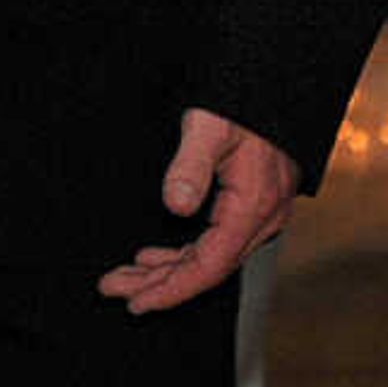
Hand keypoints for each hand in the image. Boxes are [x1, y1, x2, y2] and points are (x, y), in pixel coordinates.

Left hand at [95, 108, 296, 313]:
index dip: (173, 288)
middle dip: (158, 284)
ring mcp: (258, 216)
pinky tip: (154, 259)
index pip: (209, 266)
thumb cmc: (241, 102)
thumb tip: (175, 205)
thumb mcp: (210, 126)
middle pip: (206, 269)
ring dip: (166, 271)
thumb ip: (191, 165)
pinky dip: (183, 255)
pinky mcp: (250, 207)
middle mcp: (261, 220)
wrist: (275, 84)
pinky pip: (214, 243)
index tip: (138, 302)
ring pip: (208, 258)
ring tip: (125, 278)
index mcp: (252, 208)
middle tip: (113, 288)